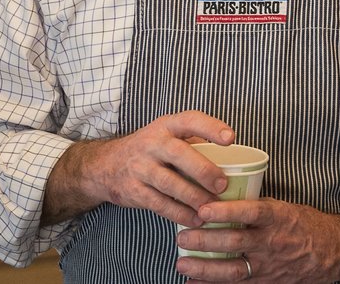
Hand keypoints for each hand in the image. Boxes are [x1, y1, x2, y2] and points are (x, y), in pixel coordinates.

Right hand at [43, 110, 234, 227]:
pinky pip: (159, 204)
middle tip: (223, 185)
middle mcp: (152, 143)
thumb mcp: (168, 135)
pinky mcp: (133, 190)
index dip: (211, 128)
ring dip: (194, 197)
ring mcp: (140, 167)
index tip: (231, 138)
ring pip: (170, 183)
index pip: (191, 120)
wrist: (106, 165)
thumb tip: (233, 159)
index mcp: (166, 126)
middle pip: (179, 154)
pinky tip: (195, 219)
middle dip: (203, 170)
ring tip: (213, 208)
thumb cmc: (151, 149)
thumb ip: (195, 142)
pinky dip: (179, 213)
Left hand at [176, 199, 339, 282]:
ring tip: (182, 263)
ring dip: (204, 268)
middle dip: (206, 241)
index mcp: (278, 218)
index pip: (251, 213)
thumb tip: (225, 201)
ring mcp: (268, 265)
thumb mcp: (286, 208)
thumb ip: (257, 208)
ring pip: (232, 269)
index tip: (204, 209)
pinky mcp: (265, 282)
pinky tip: (194, 283)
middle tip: (183, 237)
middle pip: (235, 243)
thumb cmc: (306, 225)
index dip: (227, 212)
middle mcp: (272, 243)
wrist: (332, 252)